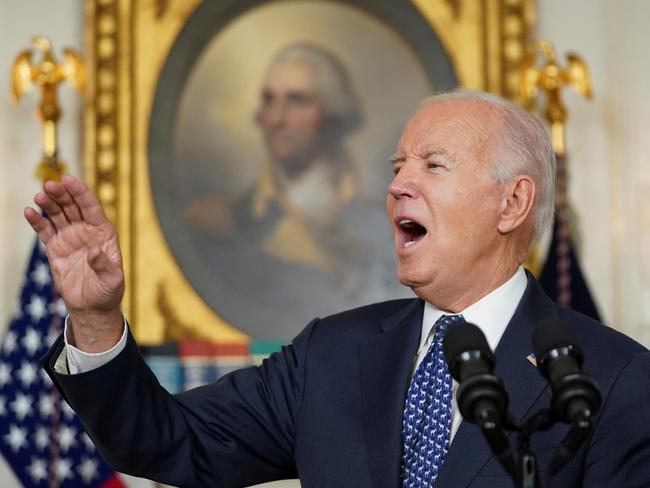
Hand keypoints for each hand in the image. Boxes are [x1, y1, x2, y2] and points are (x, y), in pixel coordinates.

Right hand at [24, 175, 123, 351]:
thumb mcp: (113, 279)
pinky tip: (29, 212)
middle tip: (50, 184)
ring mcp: (70, 238)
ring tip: (40, 195)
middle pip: (73, 206)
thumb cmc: (108, 291)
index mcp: (104, 233)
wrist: (92, 306)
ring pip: (58, 214)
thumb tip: (94, 251)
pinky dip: (37, 221)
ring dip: (49, 203)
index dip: (81, 193)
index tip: (69, 180)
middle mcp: (87, 231)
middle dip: (63, 194)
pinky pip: (45, 230)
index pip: (91, 207)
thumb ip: (104, 264)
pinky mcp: (55, 248)